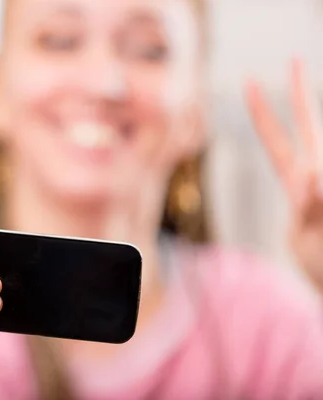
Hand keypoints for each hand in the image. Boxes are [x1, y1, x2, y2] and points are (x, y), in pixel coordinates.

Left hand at [245, 58, 322, 291]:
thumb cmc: (321, 266)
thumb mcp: (302, 239)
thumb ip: (308, 207)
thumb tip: (315, 176)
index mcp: (295, 183)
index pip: (276, 139)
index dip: (262, 112)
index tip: (249, 82)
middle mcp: (316, 176)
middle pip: (308, 127)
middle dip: (301, 94)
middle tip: (295, 60)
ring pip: (317, 164)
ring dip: (314, 204)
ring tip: (314, 228)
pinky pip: (322, 193)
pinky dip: (318, 200)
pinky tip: (318, 223)